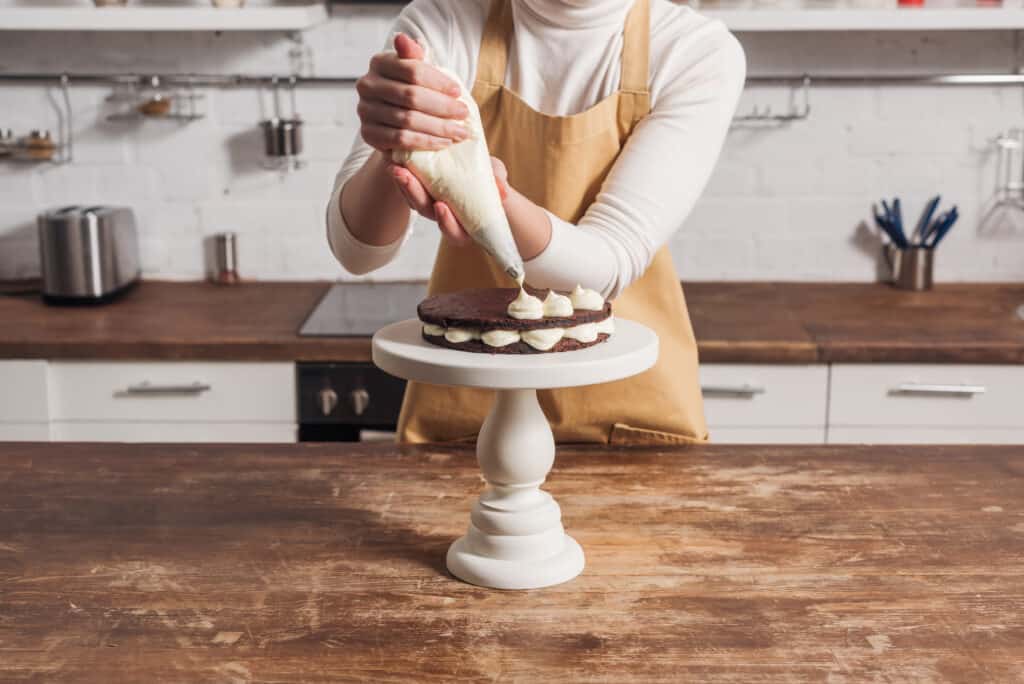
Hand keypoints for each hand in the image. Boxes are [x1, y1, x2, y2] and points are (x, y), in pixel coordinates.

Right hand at [356, 33, 469, 152]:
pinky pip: (401, 139)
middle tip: (463, 114)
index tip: (458, 92)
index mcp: (379, 62)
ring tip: (459, 132)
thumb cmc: (411, 91)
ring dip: (438, 128)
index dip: (439, 82)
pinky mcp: (368, 134)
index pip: (413, 71)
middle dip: (443, 107)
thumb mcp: (416, 71)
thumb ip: (415, 56)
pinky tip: (443, 142)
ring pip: (408, 120)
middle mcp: (367, 85)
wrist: (393, 122)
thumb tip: (404, 38)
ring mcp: (365, 110)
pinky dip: (426, 141)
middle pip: (411, 96)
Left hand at [390, 157, 510, 246]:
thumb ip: (498, 183)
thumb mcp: (497, 178)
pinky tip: (395, 160)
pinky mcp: (420, 186)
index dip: (447, 223)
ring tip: (397, 167)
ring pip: (413, 199)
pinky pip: (407, 184)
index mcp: (465, 223)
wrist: (482, 167)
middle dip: (415, 196)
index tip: (441, 207)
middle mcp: (443, 215)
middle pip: (426, 212)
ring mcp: (429, 201)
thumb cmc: (493, 179)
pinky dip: (402, 174)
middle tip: (408, 179)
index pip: (455, 233)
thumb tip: (502, 190)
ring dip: (403, 184)